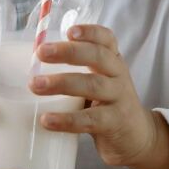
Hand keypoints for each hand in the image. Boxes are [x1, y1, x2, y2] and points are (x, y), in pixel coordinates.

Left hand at [28, 25, 157, 167]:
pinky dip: (67, 119)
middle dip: (68, 52)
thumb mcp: (99, 81)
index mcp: (112, 60)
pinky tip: (46, 119)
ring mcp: (119, 98)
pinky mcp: (115, 123)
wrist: (138, 137)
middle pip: (98, 56)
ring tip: (35, 85)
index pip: (106, 38)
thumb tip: (31, 64)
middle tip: (41, 52)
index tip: (69, 31)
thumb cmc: (107, 104)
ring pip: (92, 85)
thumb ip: (75, 71)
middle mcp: (118, 75)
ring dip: (61, 83)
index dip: (90, 32)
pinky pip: (90, 120)